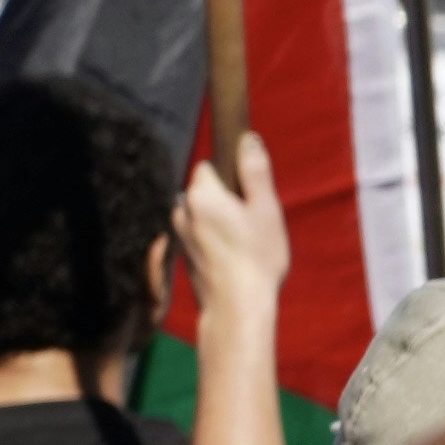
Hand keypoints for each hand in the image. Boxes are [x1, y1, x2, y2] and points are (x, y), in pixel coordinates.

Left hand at [179, 125, 290, 325]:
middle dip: (228, 197)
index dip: (230, 174)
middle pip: (205, 190)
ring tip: (246, 241)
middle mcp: (183, 210)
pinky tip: (236, 256)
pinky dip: (216, 238)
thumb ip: (254, 171)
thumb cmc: (256, 257)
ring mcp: (180, 234)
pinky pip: (201, 233)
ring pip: (203, 213)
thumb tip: (247, 138)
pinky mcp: (184, 253)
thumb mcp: (265, 209)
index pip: (208, 166)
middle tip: (253, 221)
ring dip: (221, 219)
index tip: (249, 191)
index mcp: (200, 194)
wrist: (236, 307)